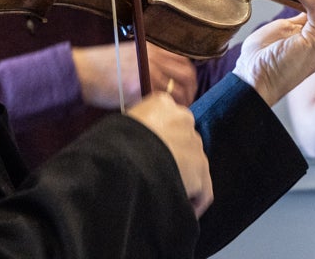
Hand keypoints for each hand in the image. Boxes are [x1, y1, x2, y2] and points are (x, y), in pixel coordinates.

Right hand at [74, 42, 197, 108]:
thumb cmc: (103, 66)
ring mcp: (146, 73)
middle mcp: (153, 58)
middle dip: (191, 92)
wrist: (83, 72)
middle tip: (187, 104)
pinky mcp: (138, 89)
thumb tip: (169, 80)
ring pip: (175, 91)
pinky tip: (161, 117)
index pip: (183, 62)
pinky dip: (164, 110)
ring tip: (176, 114)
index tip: (189, 89)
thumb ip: (151, 62)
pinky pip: (159, 101)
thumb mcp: (131, 54)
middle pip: (186, 76)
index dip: (190, 78)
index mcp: (152, 49)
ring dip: (180, 104)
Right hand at [126, 93, 212, 216]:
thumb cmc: (111, 143)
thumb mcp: (121, 124)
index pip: (167, 120)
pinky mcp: (201, 171)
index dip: (160, 140)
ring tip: (163, 196)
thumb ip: (136, 128)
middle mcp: (184, 119)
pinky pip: (203, 191)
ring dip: (182, 178)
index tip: (150, 155)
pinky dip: (193, 203)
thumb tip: (133, 143)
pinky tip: (178, 211)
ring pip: (194, 165)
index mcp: (162, 103)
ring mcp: (195, 145)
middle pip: (182, 141)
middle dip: (173, 158)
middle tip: (155, 176)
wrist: (123, 159)